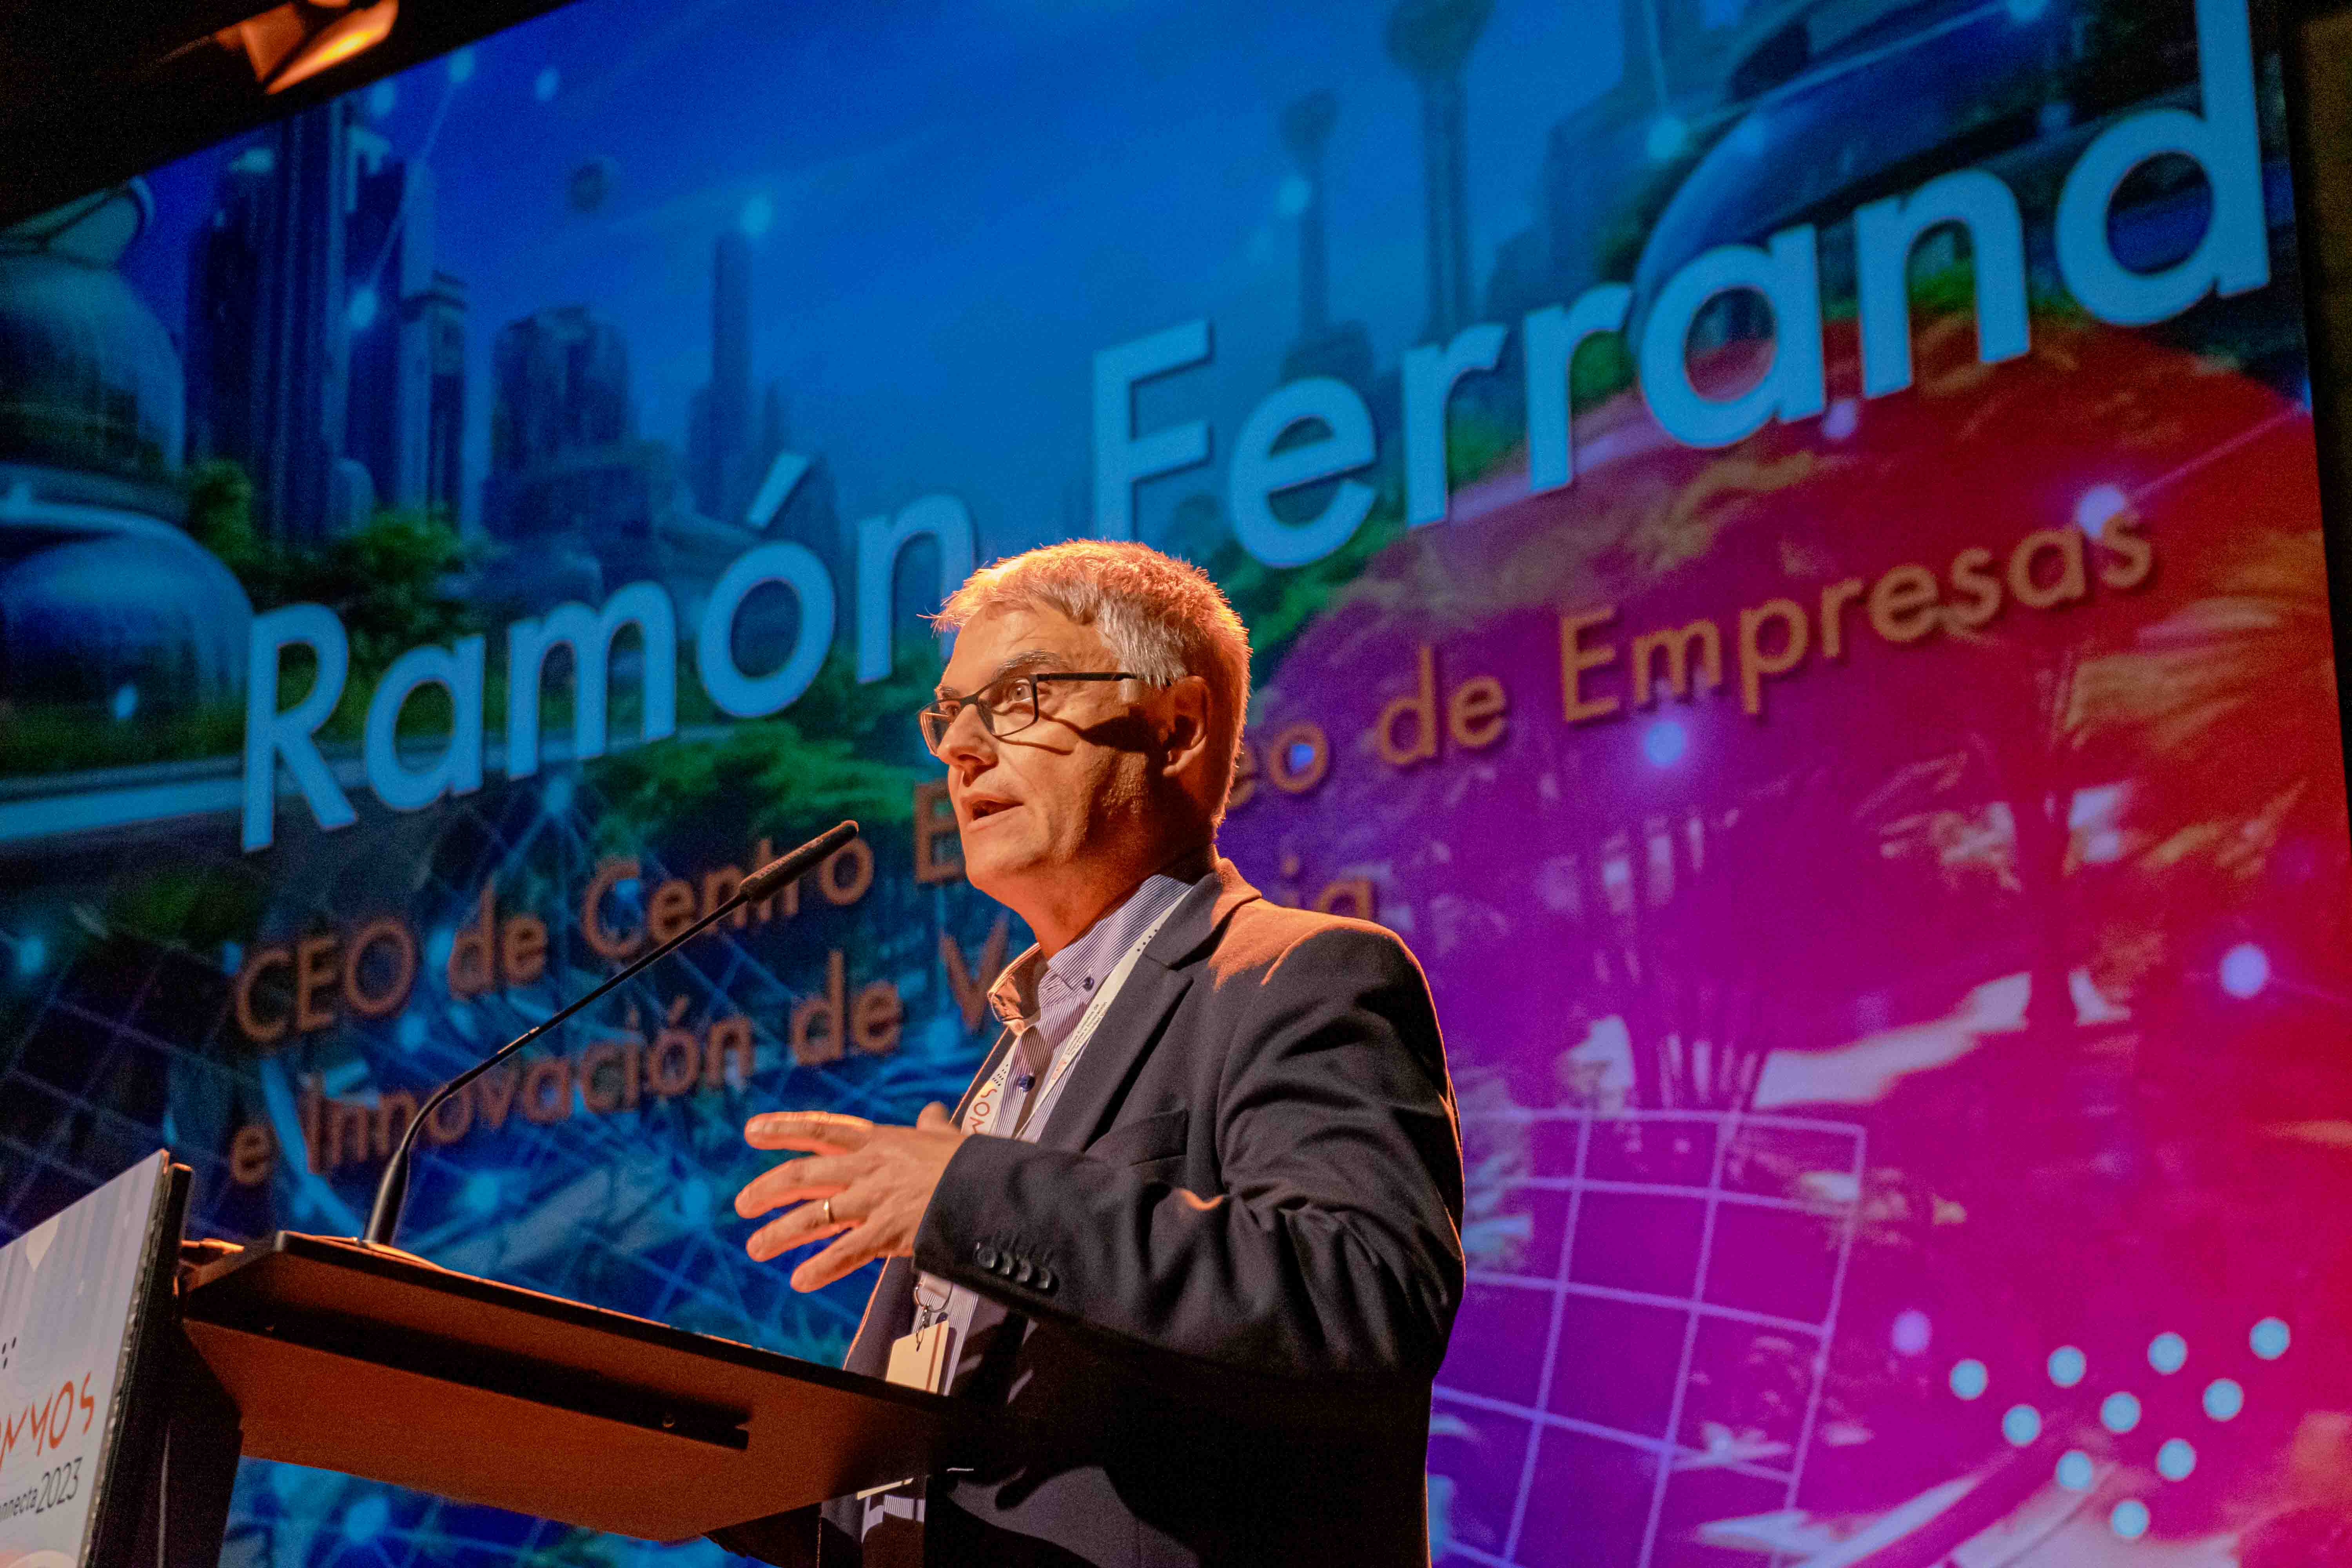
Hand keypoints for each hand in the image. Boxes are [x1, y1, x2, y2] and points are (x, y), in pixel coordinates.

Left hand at [734, 1104, 964, 1290]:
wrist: (987, 1188)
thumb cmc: (968, 1161)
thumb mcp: (946, 1136)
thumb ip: (932, 1125)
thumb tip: (933, 1111)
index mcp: (877, 1141)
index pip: (821, 1129)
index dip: (783, 1128)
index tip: (752, 1130)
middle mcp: (867, 1168)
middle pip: (803, 1175)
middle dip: (768, 1190)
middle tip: (742, 1205)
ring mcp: (873, 1200)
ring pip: (814, 1217)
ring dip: (781, 1234)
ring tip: (756, 1249)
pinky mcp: (886, 1232)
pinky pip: (845, 1253)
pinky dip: (820, 1268)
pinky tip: (799, 1281)